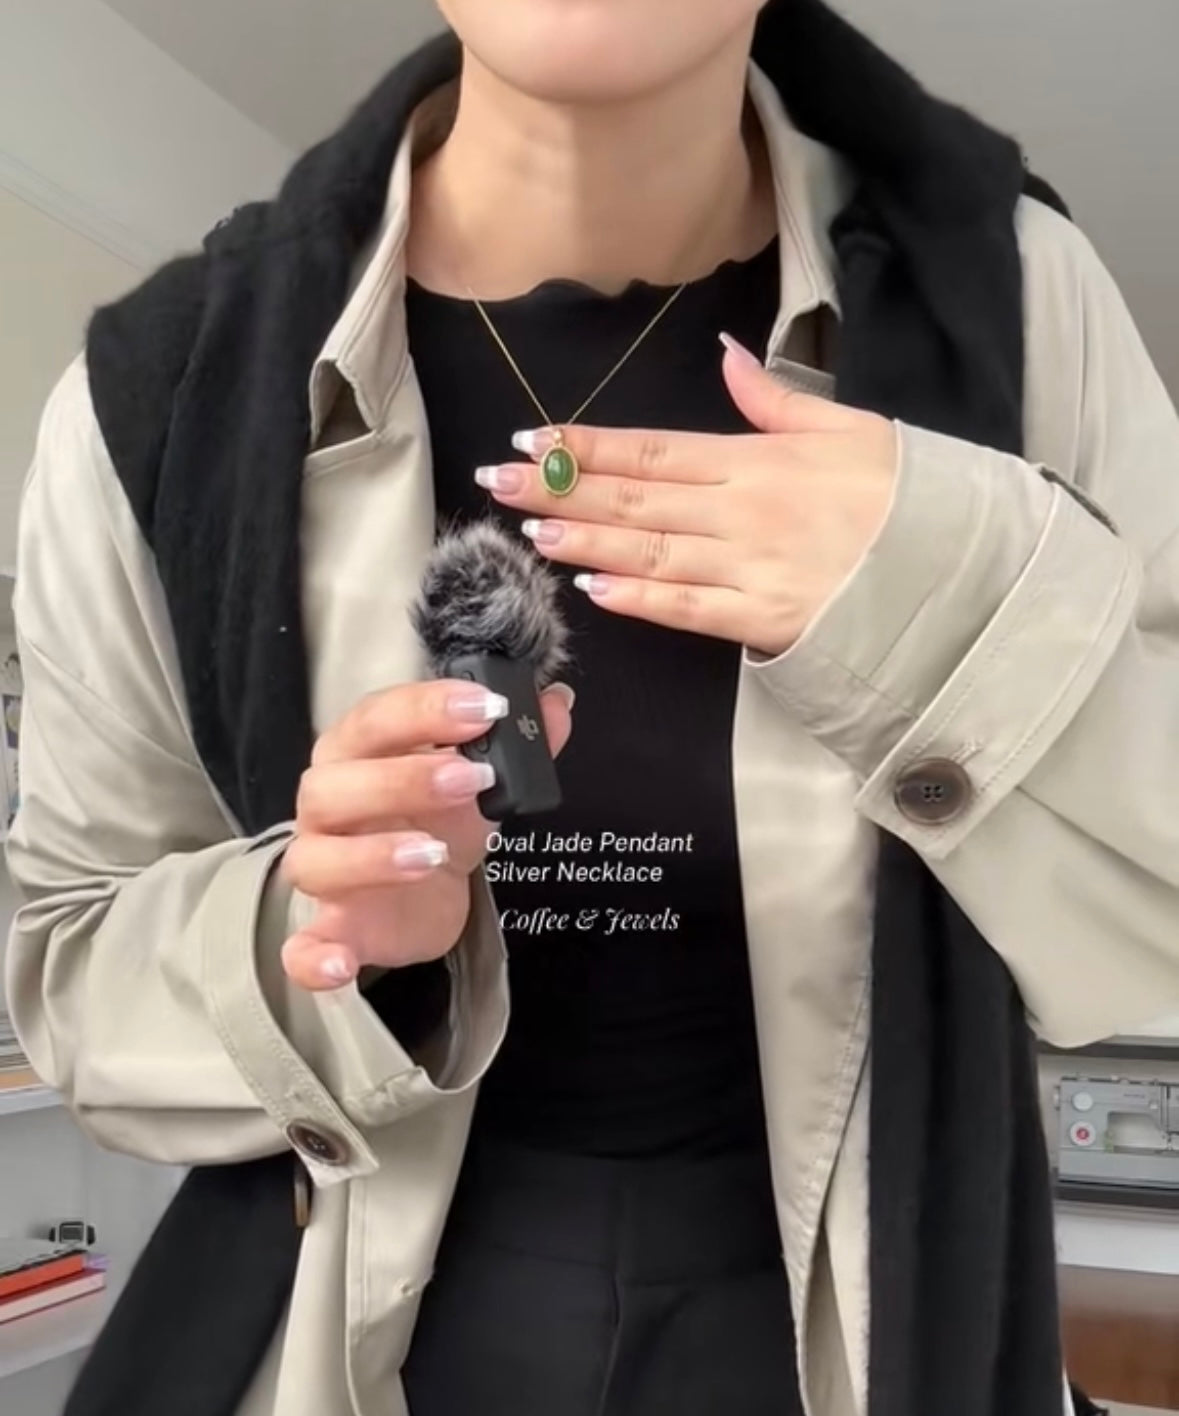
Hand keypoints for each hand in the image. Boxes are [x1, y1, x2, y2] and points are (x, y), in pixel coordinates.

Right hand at [280, 679, 573, 991]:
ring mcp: (323, 870)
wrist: (419, 895)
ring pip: (316, 860)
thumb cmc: (435, 819)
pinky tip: (339, 962)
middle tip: (471, 779)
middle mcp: (327, 807)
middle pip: (332, 786)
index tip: (485, 708)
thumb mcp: (480, 782)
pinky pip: (301, 948)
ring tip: (433, 854)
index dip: (426, 709)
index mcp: (358, 753)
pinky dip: (312, 956)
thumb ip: (518, 746)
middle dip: (403, 779)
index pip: (375, 718)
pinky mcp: (331, 931)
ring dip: (372, 856)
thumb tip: (557, 704)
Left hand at [475, 335, 897, 656]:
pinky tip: (593, 592)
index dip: (588, 445)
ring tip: (529, 533)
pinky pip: (691, 610)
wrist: (960, 569)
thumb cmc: (905, 495)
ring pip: (649, 552)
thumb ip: (778, 399)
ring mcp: (750, 568)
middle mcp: (742, 510)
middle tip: (499, 484)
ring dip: (583, 543)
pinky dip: (641, 601)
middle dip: (560, 491)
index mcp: (757, 459)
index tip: (533, 439)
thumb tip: (727, 353)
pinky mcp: (765, 620)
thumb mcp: (850, 427)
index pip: (653, 449)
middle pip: (634, 499)